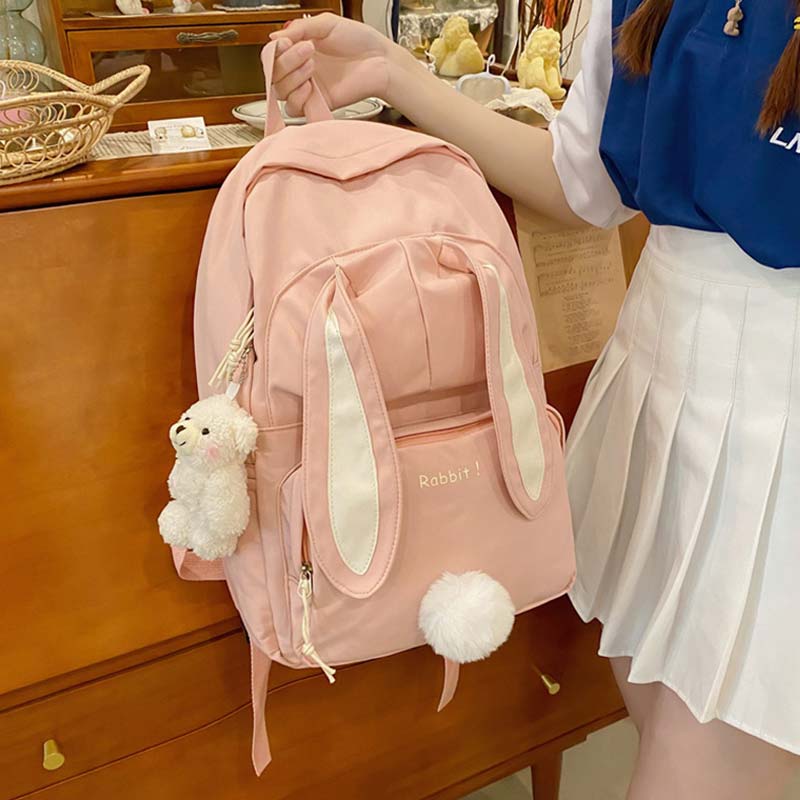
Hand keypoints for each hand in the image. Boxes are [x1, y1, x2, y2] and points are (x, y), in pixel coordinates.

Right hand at [269, 14, 391, 115]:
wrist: (381, 61)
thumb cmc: (360, 41)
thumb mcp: (326, 24)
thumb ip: (299, 29)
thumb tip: (273, 39)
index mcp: (300, 50)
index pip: (272, 56)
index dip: (275, 51)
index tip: (287, 42)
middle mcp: (302, 70)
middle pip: (274, 74)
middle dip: (287, 61)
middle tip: (308, 50)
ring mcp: (309, 89)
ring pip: (280, 92)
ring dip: (292, 77)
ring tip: (312, 65)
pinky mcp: (318, 104)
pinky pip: (295, 108)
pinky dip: (297, 97)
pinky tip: (309, 86)